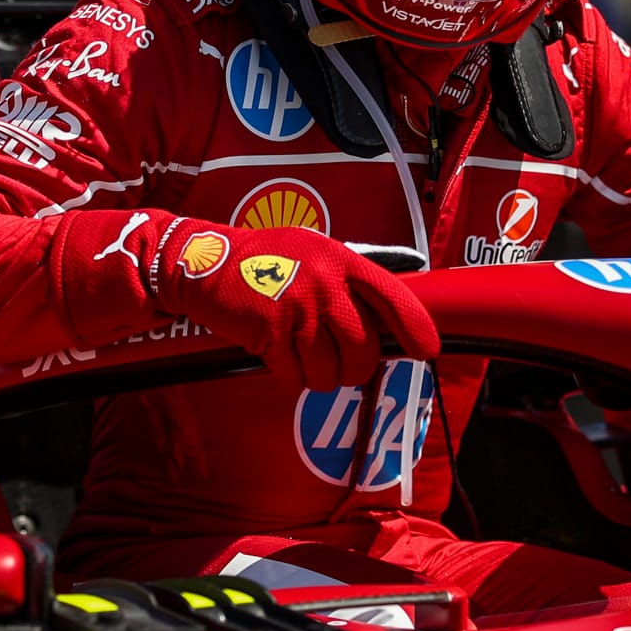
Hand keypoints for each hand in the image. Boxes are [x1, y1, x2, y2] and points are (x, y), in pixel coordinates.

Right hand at [147, 219, 439, 388]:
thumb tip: (383, 324)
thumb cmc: (263, 260)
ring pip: (329, 371)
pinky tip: (278, 361)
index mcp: (340, 260)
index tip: (426, 350)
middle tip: (342, 369)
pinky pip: (294, 378)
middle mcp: (325, 284)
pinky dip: (289, 378)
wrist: (205, 261)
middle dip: (354, 370)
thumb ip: (345, 281)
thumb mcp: (312, 252)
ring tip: (303, 361)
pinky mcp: (269, 332)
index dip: (415, 328)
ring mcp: (297, 308)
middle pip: (363, 348)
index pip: (392, 297)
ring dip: (319, 378)